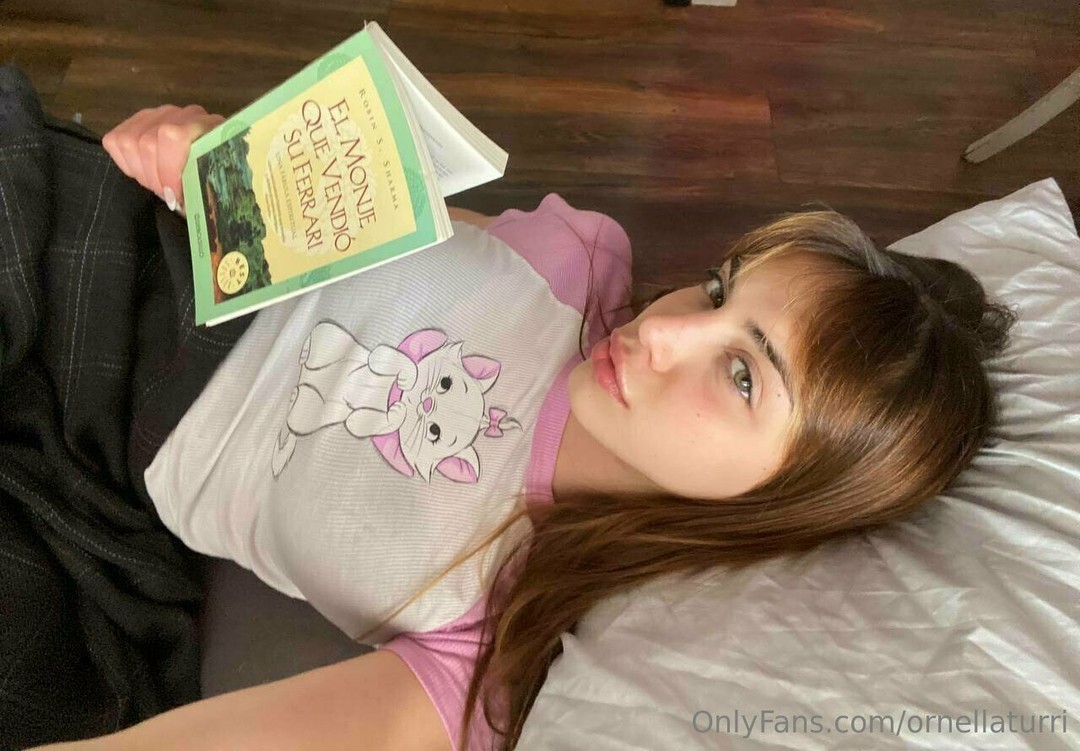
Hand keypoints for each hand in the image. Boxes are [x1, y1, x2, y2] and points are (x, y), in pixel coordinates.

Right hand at [102, 104, 224, 216]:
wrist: (212, 159)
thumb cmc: (214, 177)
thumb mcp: (215, 185)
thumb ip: (202, 190)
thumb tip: (179, 203)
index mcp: (207, 126)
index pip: (173, 137)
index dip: (168, 172)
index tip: (174, 199)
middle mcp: (181, 114)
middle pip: (147, 143)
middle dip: (155, 179)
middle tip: (167, 196)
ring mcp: (158, 114)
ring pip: (128, 142)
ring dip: (140, 172)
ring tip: (157, 186)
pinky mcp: (138, 121)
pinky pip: (115, 141)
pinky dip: (126, 163)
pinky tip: (144, 172)